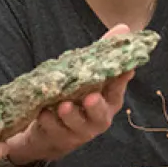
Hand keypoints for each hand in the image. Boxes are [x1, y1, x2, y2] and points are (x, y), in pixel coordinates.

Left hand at [6, 24, 134, 165]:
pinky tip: (43, 112)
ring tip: (63, 105)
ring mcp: (79, 131)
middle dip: (96, 107)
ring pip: (77, 125)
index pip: (117, 89)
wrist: (49, 131)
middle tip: (90, 98)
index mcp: (108, 101)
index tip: (124, 69)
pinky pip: (54, 130)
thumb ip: (103, 53)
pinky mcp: (59, 139)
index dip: (121, 80)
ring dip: (70, 115)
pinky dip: (49, 121)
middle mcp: (97, 118)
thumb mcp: (86, 74)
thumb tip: (124, 27)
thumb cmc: (74, 97)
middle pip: (101, 115)